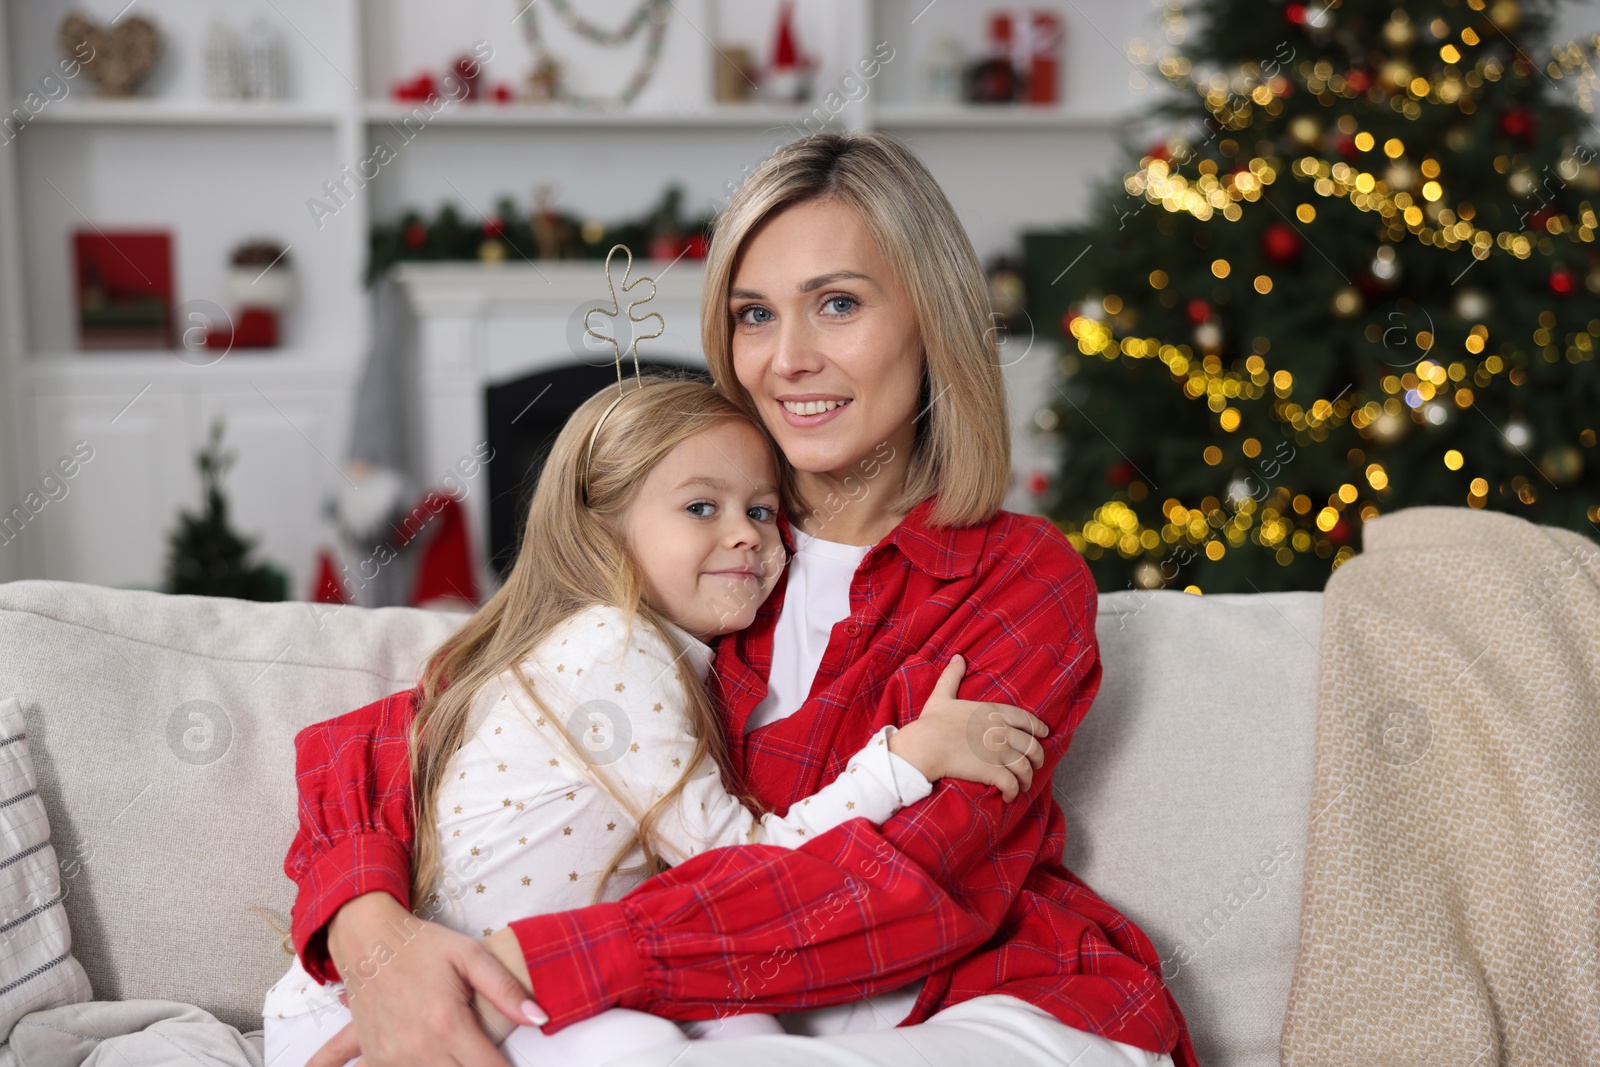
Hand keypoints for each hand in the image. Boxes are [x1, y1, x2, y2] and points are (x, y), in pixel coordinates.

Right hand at [306, 892, 545, 1066]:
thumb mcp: (471, 955)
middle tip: (488, 1057)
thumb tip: (539, 1018)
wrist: (367, 939)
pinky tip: (428, 1058)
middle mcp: (418, 1047)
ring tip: (461, 1052)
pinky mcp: (376, 1057)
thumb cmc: (423, 946)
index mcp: (446, 1022)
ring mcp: (392, 1057)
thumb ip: (506, 990)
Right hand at [888, 655, 1048, 801]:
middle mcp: (1002, 732)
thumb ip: (953, 676)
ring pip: (1025, 767)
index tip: (1044, 733)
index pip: (1025, 719)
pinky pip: (1012, 784)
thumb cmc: (932, 721)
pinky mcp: (994, 771)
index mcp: (993, 712)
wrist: (926, 745)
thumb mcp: (943, 695)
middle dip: (1037, 756)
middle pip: (1031, 746)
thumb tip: (958, 657)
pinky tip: (1010, 795)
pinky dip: (1014, 791)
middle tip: (1037, 763)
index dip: (1038, 727)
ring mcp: (1000, 753)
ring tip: (1024, 784)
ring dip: (1027, 778)